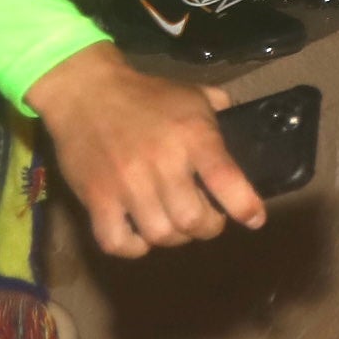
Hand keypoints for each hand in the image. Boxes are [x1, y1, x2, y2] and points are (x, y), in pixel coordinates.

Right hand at [29, 43, 263, 258]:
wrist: (84, 91)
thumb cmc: (145, 95)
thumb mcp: (192, 95)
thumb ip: (221, 112)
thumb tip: (243, 125)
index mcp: (193, 137)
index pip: (227, 181)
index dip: (245, 207)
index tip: (254, 219)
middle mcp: (162, 164)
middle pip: (194, 222)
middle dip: (208, 227)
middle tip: (206, 219)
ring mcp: (127, 184)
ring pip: (160, 235)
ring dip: (173, 237)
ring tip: (174, 225)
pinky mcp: (96, 198)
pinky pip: (117, 242)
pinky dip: (133, 247)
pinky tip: (139, 234)